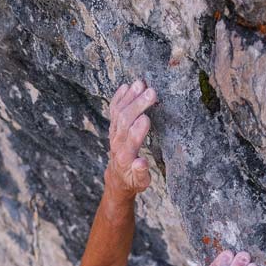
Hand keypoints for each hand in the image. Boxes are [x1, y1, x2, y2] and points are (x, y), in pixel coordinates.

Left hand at [106, 79, 157, 197]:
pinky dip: (119, 96)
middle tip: (151, 93)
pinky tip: (126, 86)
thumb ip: (141, 173)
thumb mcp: (140, 183)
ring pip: (118, 111)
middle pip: (125, 121)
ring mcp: (113, 132)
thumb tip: (141, 162)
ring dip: (130, 96)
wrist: (117, 177)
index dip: (137, 130)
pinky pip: (113, 109)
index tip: (147, 118)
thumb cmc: (133, 180)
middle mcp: (117, 143)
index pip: (130, 141)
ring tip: (141, 83)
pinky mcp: (113, 126)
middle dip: (137, 106)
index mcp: (125, 158)